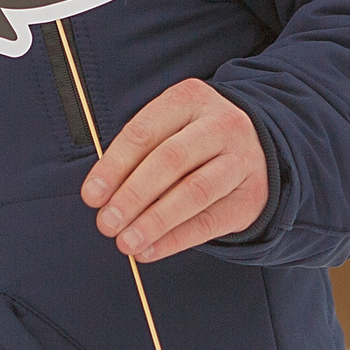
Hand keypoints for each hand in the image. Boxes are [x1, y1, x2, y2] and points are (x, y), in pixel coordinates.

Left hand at [80, 78, 267, 261]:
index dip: (114, 166)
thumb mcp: (169, 127)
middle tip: (107, 222)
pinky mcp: (250, 196)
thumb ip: (137, 153)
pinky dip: (176, 239)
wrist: (257, 149)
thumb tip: (101, 193)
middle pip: (170, 160)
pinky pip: (210, 221)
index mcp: (191, 99)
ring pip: (194, 192)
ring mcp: (241, 160)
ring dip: (154, 221)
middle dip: (133, 195)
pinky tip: (150, 250)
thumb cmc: (194, 139)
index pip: (144, 132)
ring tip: (126, 242)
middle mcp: (221, 125)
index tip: (92, 195)